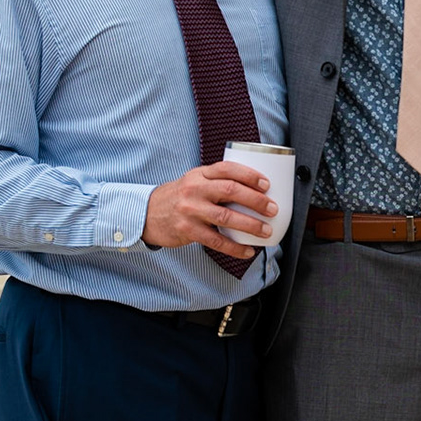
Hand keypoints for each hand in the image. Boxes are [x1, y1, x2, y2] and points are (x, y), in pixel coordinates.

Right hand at [141, 161, 276, 257]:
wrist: (147, 214)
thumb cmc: (180, 197)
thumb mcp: (195, 181)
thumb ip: (217, 182)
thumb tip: (255, 190)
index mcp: (200, 174)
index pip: (228, 169)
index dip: (250, 175)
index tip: (266, 184)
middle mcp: (194, 189)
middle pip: (231, 191)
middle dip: (256, 200)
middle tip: (273, 209)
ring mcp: (190, 210)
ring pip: (226, 217)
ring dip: (250, 225)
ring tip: (266, 231)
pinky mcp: (187, 231)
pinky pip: (216, 241)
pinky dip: (235, 248)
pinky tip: (247, 251)